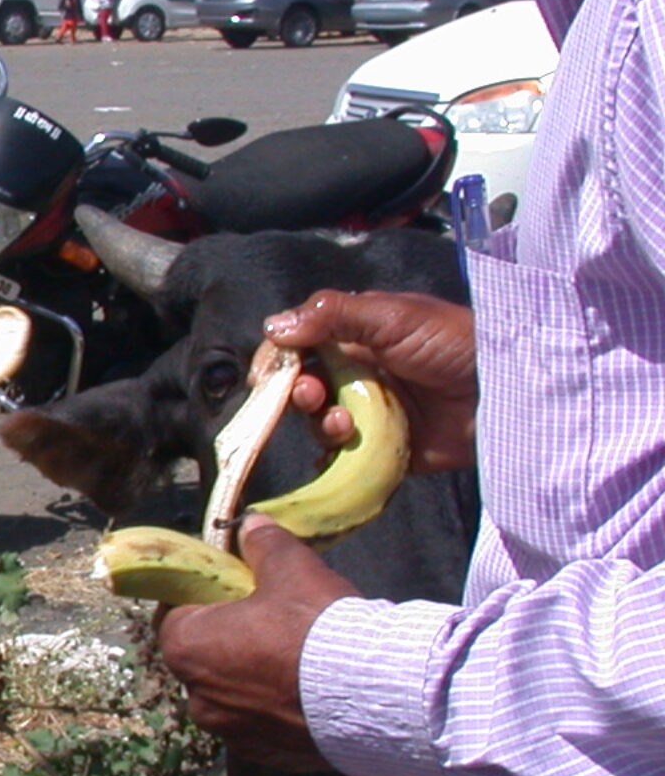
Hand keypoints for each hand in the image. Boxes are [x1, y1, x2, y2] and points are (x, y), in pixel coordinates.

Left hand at [154, 517, 356, 771]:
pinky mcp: (267, 757)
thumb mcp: (291, 569)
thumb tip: (252, 526)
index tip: (232, 589)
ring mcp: (232, 733)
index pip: (175, 614)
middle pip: (204, 657)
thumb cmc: (316, 626)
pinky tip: (310, 693)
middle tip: (270, 621)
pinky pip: (264, 725)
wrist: (372, 695)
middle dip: (230, 639)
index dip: (203, 598)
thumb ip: (264, 545)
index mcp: (186, 647)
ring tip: (296, 660)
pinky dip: (278, 708)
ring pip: (234, 695)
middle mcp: (197, 697)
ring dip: (254, 678)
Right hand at [265, 288, 477, 474]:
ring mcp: (371, 414)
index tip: (268, 377)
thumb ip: (333, 316)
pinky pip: (345, 459)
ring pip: (321, 423)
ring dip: (321, 423)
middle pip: (304, 387)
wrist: (506, 390)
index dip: (279, 361)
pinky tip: (339, 452)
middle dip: (298, 394)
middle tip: (311, 396)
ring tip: (343, 423)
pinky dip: (332, 459)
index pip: (300, 346)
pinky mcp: (385, 449)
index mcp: (356, 338)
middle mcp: (358, 375)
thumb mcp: (392, 316)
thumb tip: (273, 327)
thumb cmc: (450, 342)